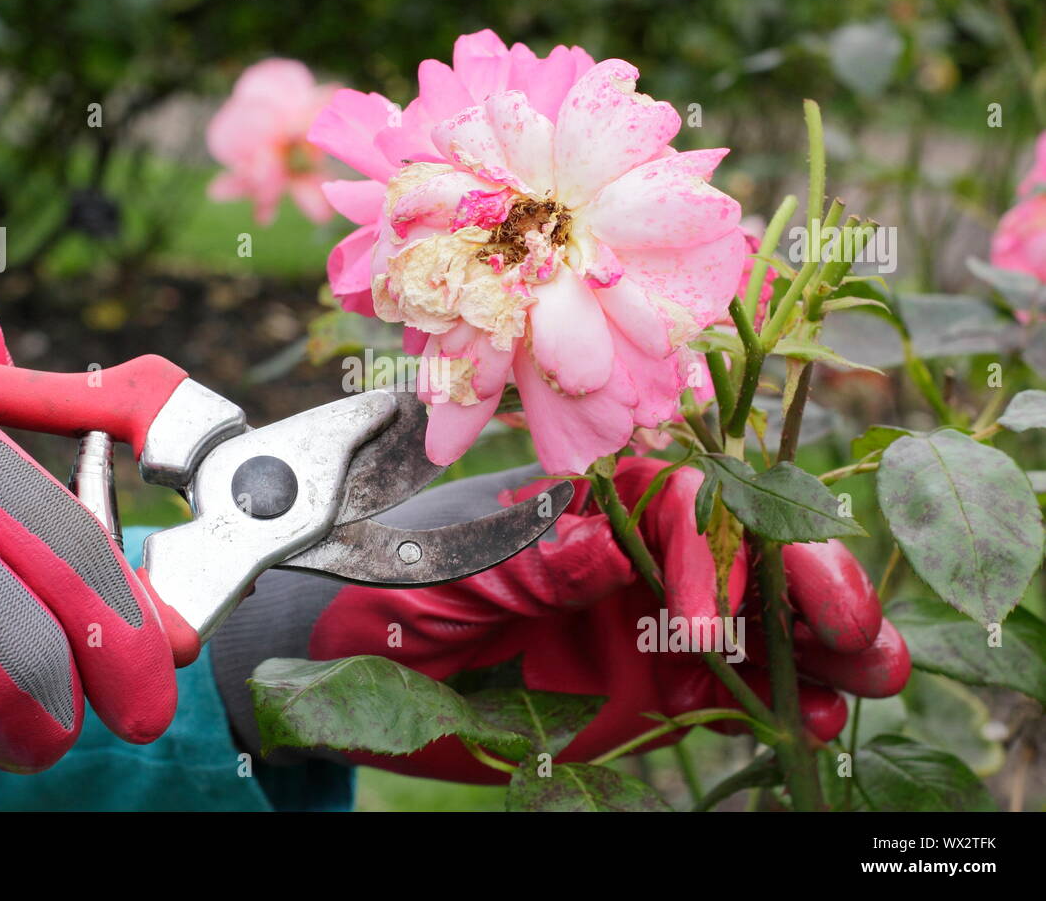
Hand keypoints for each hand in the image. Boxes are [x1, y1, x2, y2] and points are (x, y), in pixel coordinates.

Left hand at [306, 456, 909, 781]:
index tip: (709, 614)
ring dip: (817, 639)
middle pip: (742, 551)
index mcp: (582, 507)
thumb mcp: (440, 572)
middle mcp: (629, 556)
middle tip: (849, 623)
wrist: (354, 661)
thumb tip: (606, 545)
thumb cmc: (386, 590)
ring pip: (755, 619)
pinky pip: (729, 688)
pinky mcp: (649, 684)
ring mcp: (645, 620)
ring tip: (865, 669)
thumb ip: (520, 560)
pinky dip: (779, 698)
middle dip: (805, 578)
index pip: (675, 504)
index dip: (711, 548)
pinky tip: (816, 715)